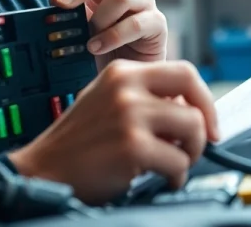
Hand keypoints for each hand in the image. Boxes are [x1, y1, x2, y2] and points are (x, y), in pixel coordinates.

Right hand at [7, 60, 219, 203]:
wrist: (42, 170)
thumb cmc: (78, 143)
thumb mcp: (107, 101)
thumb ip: (143, 97)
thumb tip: (189, 110)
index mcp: (123, 72)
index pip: (184, 72)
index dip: (204, 99)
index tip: (208, 122)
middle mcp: (127, 87)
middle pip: (194, 98)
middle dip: (205, 126)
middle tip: (199, 145)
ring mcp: (130, 115)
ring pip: (193, 129)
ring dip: (190, 154)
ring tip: (173, 165)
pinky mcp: (132, 146)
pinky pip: (178, 162)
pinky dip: (176, 176)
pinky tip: (160, 179)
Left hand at [51, 0, 166, 67]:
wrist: (129, 80)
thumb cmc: (107, 54)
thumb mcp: (85, 33)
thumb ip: (73, 15)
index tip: (58, 2)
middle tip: (70, 17)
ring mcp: (146, 6)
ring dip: (100, 19)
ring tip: (89, 43)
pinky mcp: (157, 24)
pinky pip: (136, 24)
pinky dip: (113, 37)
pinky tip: (99, 48)